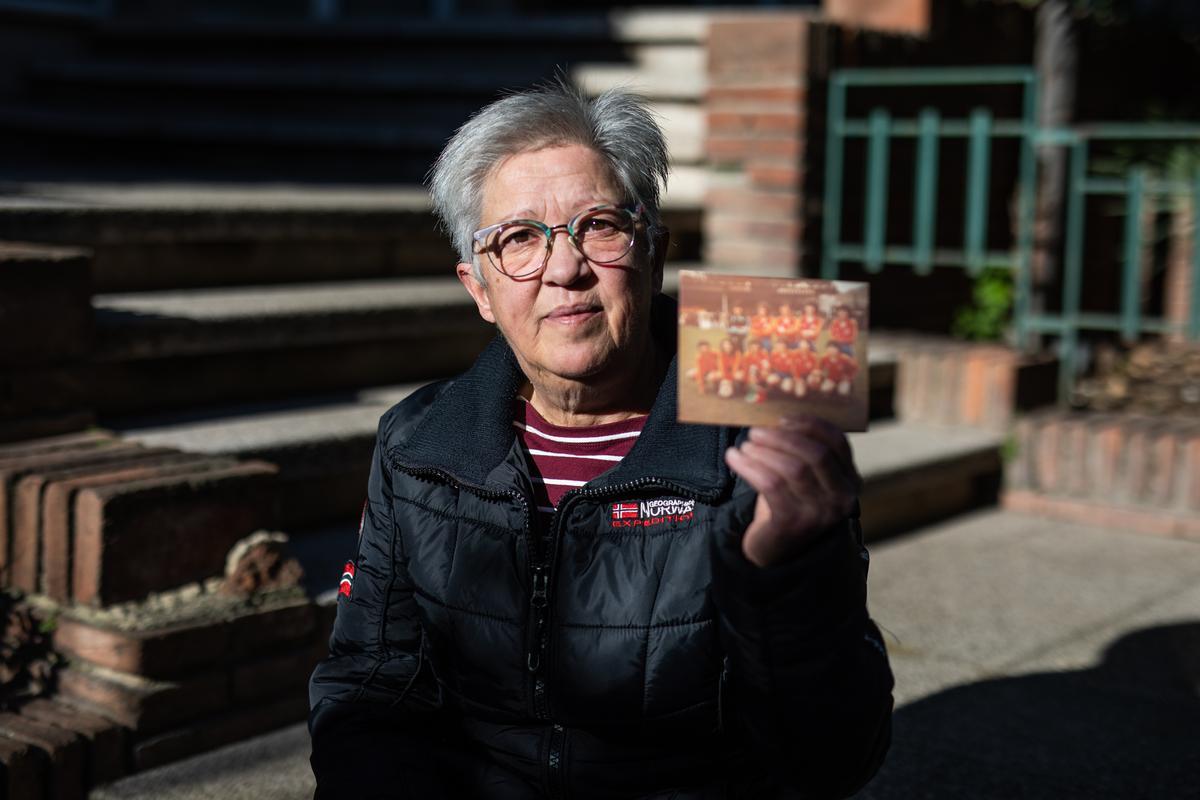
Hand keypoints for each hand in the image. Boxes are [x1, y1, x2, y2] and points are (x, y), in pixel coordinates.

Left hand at [723, 416, 861, 566]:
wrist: (774, 547)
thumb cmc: (787, 501)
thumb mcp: (804, 475)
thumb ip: (801, 449)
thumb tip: (774, 415)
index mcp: (850, 481)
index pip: (838, 442)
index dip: (811, 424)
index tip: (783, 418)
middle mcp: (842, 498)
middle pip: (816, 454)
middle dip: (783, 437)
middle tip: (756, 431)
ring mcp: (819, 513)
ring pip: (793, 469)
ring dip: (764, 451)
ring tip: (745, 445)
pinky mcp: (793, 523)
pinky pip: (770, 484)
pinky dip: (749, 466)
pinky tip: (734, 458)